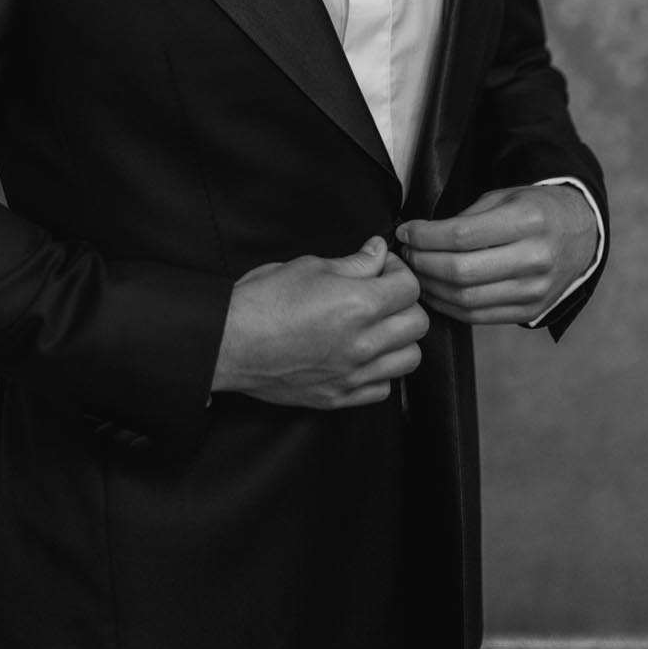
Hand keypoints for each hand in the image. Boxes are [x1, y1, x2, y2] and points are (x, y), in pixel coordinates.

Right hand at [212, 235, 428, 409]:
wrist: (229, 342)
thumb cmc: (261, 301)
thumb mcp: (309, 267)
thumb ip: (353, 262)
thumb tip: (377, 253)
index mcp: (357, 304)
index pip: (410, 287)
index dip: (398, 271)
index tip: (382, 268)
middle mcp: (362, 343)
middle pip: (418, 324)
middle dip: (404, 303)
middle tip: (381, 294)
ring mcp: (352, 373)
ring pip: (410, 359)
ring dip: (399, 340)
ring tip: (376, 327)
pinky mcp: (340, 396)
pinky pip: (384, 388)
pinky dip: (381, 371)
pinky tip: (362, 355)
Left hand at [397, 184, 596, 325]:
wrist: (581, 234)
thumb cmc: (535, 210)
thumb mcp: (504, 197)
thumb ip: (465, 217)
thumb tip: (419, 236)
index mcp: (528, 221)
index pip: (462, 235)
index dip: (425, 236)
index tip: (406, 232)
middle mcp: (535, 258)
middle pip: (461, 271)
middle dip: (423, 263)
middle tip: (406, 254)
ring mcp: (535, 290)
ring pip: (467, 299)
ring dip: (431, 288)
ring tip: (415, 273)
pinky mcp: (531, 311)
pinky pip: (479, 316)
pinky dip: (448, 307)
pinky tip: (434, 292)